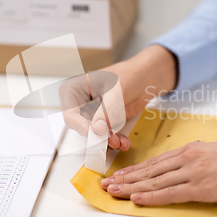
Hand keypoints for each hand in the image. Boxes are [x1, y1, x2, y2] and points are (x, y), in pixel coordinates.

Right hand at [60, 45, 176, 149]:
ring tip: (120, 141)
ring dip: (108, 140)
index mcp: (73, 89)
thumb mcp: (117, 91)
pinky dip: (115, 139)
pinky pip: (105, 135)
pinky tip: (124, 141)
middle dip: (98, 136)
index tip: (96, 134)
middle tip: (111, 140)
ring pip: (94, 134)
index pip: (70, 114)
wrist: (145, 78)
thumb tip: (97, 129)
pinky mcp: (102, 121)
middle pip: (81, 126)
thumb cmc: (129, 75)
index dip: (82, 126)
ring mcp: (90, 113)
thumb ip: (107, 111)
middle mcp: (78, 103)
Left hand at [101, 141, 216, 204]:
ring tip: (113, 192)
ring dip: (131, 188)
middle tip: (107, 184)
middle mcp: (188, 158)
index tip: (120, 175)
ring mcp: (194, 172)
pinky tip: (137, 199)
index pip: (155, 162)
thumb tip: (184, 165)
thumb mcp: (216, 151)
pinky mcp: (203, 188)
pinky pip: (171, 193)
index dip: (135, 170)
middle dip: (126, 179)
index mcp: (191, 149)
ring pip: (155, 182)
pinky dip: (151, 197)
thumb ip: (197, 158)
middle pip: (150, 171)